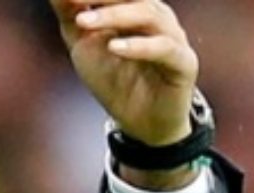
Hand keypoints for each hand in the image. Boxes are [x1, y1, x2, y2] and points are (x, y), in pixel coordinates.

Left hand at [51, 0, 196, 146]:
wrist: (139, 120)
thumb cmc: (113, 77)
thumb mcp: (83, 44)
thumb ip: (70, 16)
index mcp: (135, 7)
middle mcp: (157, 16)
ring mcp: (172, 37)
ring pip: (149, 15)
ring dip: (114, 16)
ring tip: (83, 22)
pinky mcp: (183, 63)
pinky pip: (164, 48)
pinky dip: (138, 46)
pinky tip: (114, 48)